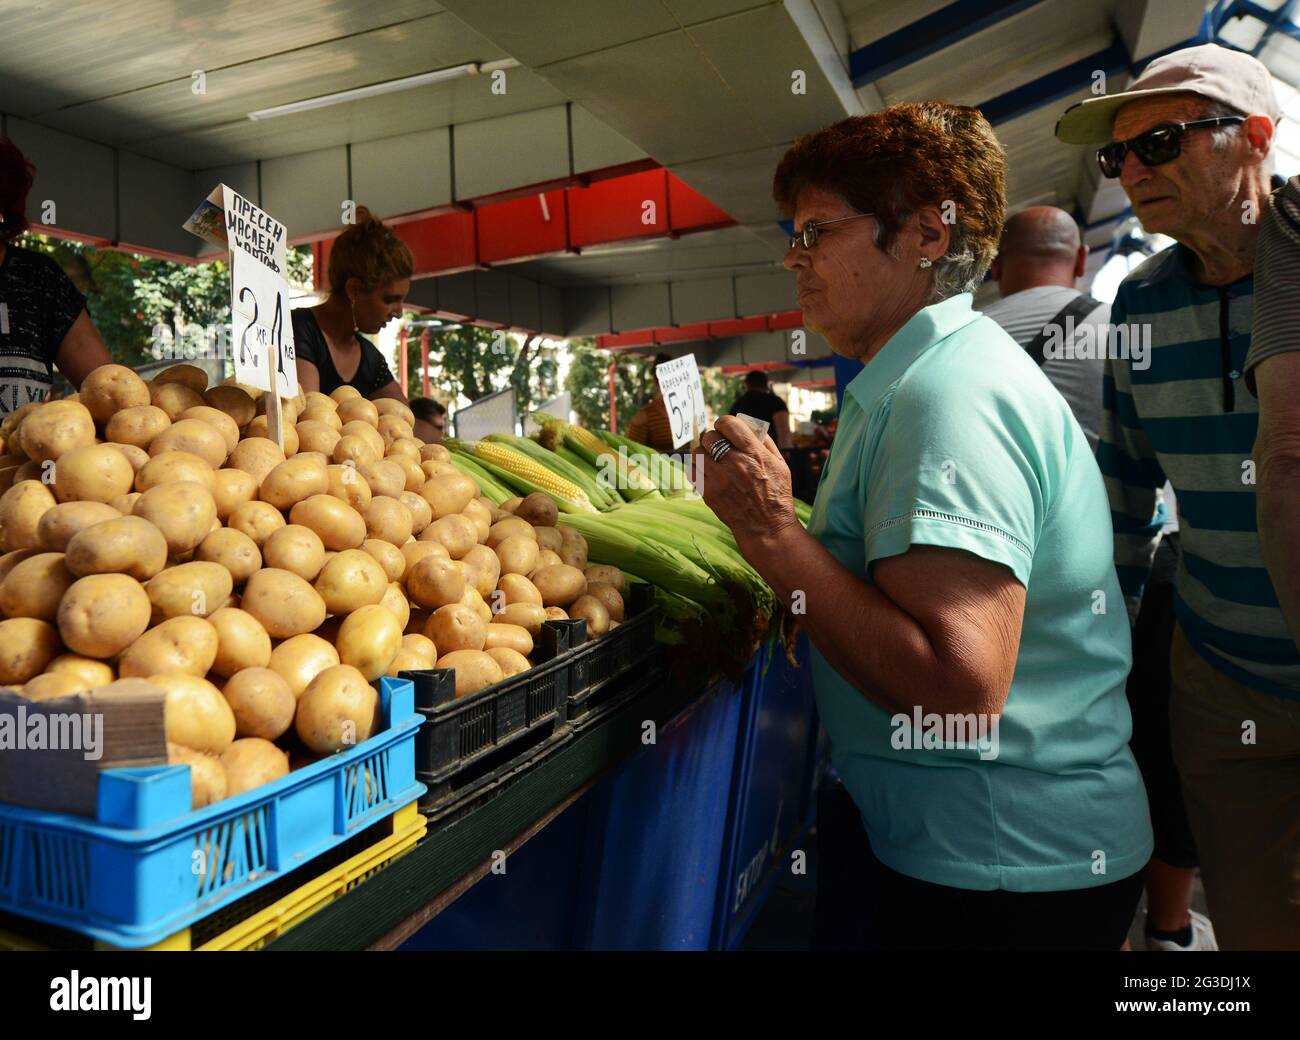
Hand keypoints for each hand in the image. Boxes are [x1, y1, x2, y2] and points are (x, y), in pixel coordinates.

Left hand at [697, 415, 798, 555]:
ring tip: (712, 460)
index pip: (728, 424)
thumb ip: (765, 442)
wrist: (766, 527)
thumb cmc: (776, 495)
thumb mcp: (780, 464)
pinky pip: (692, 471)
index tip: (725, 429)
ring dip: (704, 454)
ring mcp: (719, 478)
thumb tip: (749, 425)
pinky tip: (708, 473)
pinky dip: (698, 469)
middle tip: (718, 446)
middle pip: (709, 437)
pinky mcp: (708, 492)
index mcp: (753, 453)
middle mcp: (734, 463)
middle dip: (714, 438)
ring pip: (697, 453)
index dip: (724, 423)